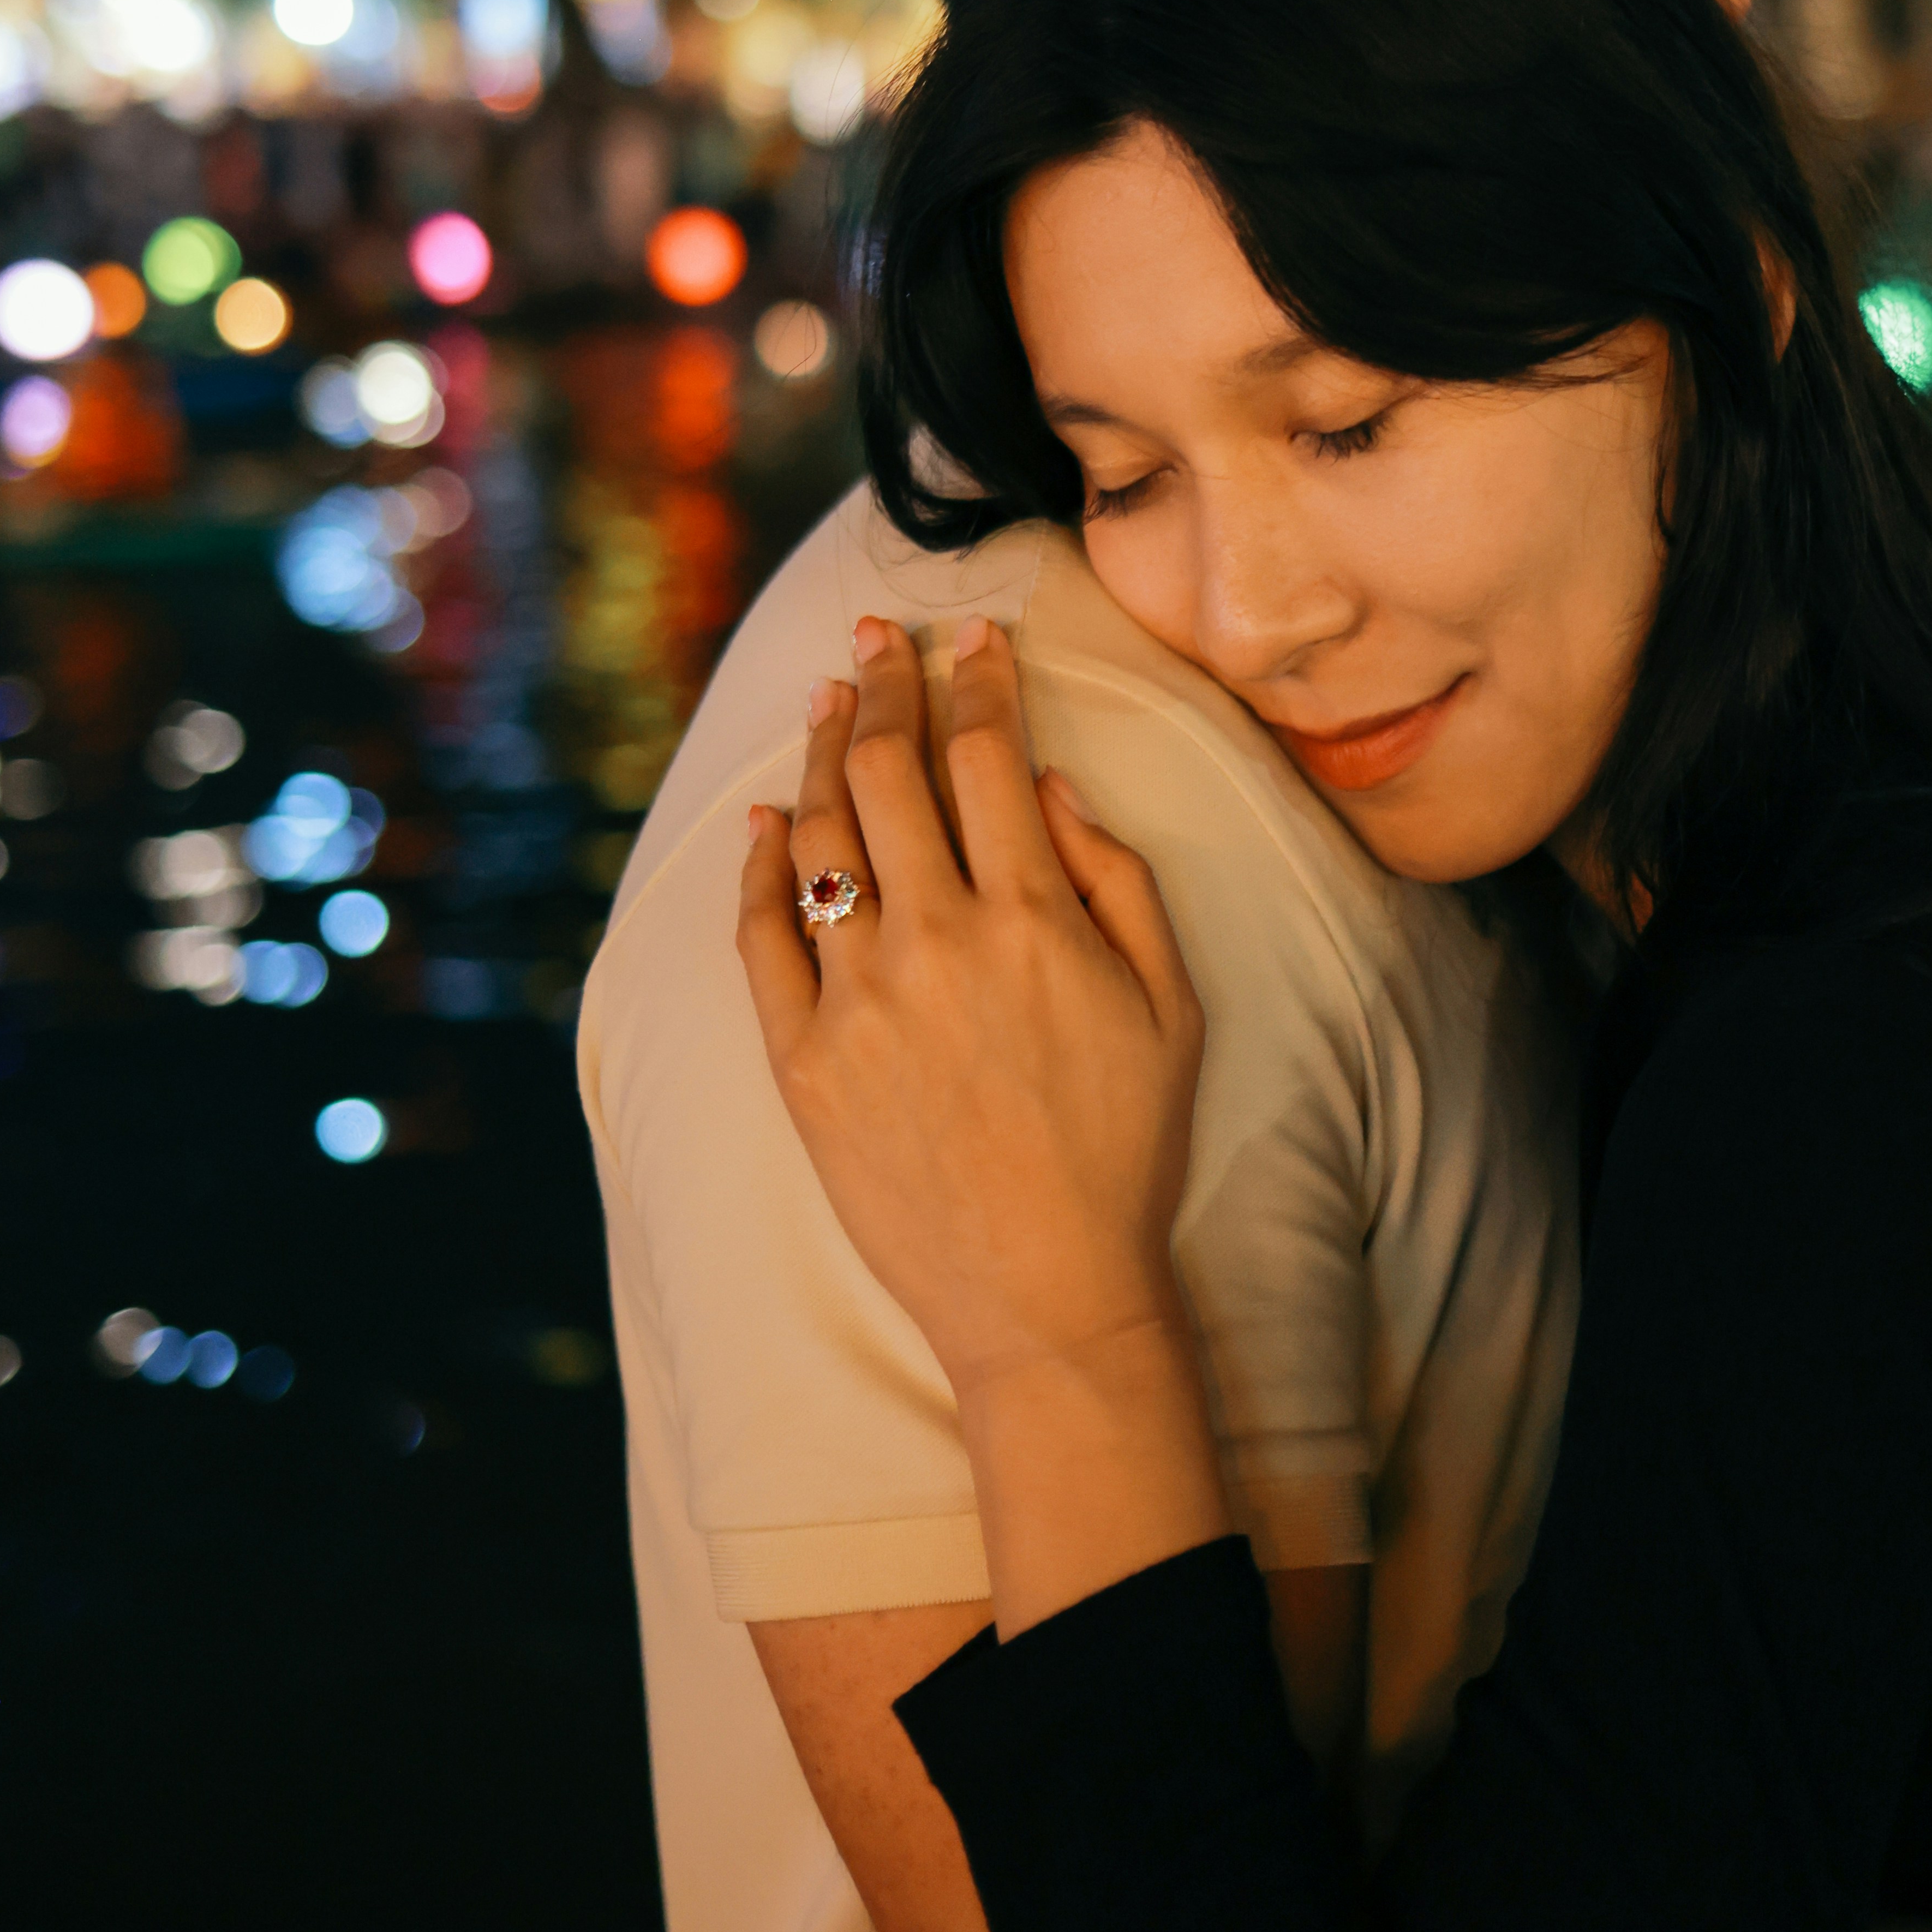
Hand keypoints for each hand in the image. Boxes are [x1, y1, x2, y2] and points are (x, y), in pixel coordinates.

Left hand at [736, 614, 1206, 1402]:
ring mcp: (859, 999)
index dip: (978, 679)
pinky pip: (763, 935)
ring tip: (826, 700)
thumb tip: (1049, 786)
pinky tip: (766, 821)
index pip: (989, 754)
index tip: (971, 636)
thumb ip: (1119, 882)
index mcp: (1034, 920)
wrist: (1046, 1296)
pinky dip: (759, 865)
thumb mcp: (1172, 1006)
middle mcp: (938, 941)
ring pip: (820, 835)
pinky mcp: (803, 1059)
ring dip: (821, 751)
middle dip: (887, 684)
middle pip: (891, 771)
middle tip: (880, 638)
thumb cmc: (1123, 1152)